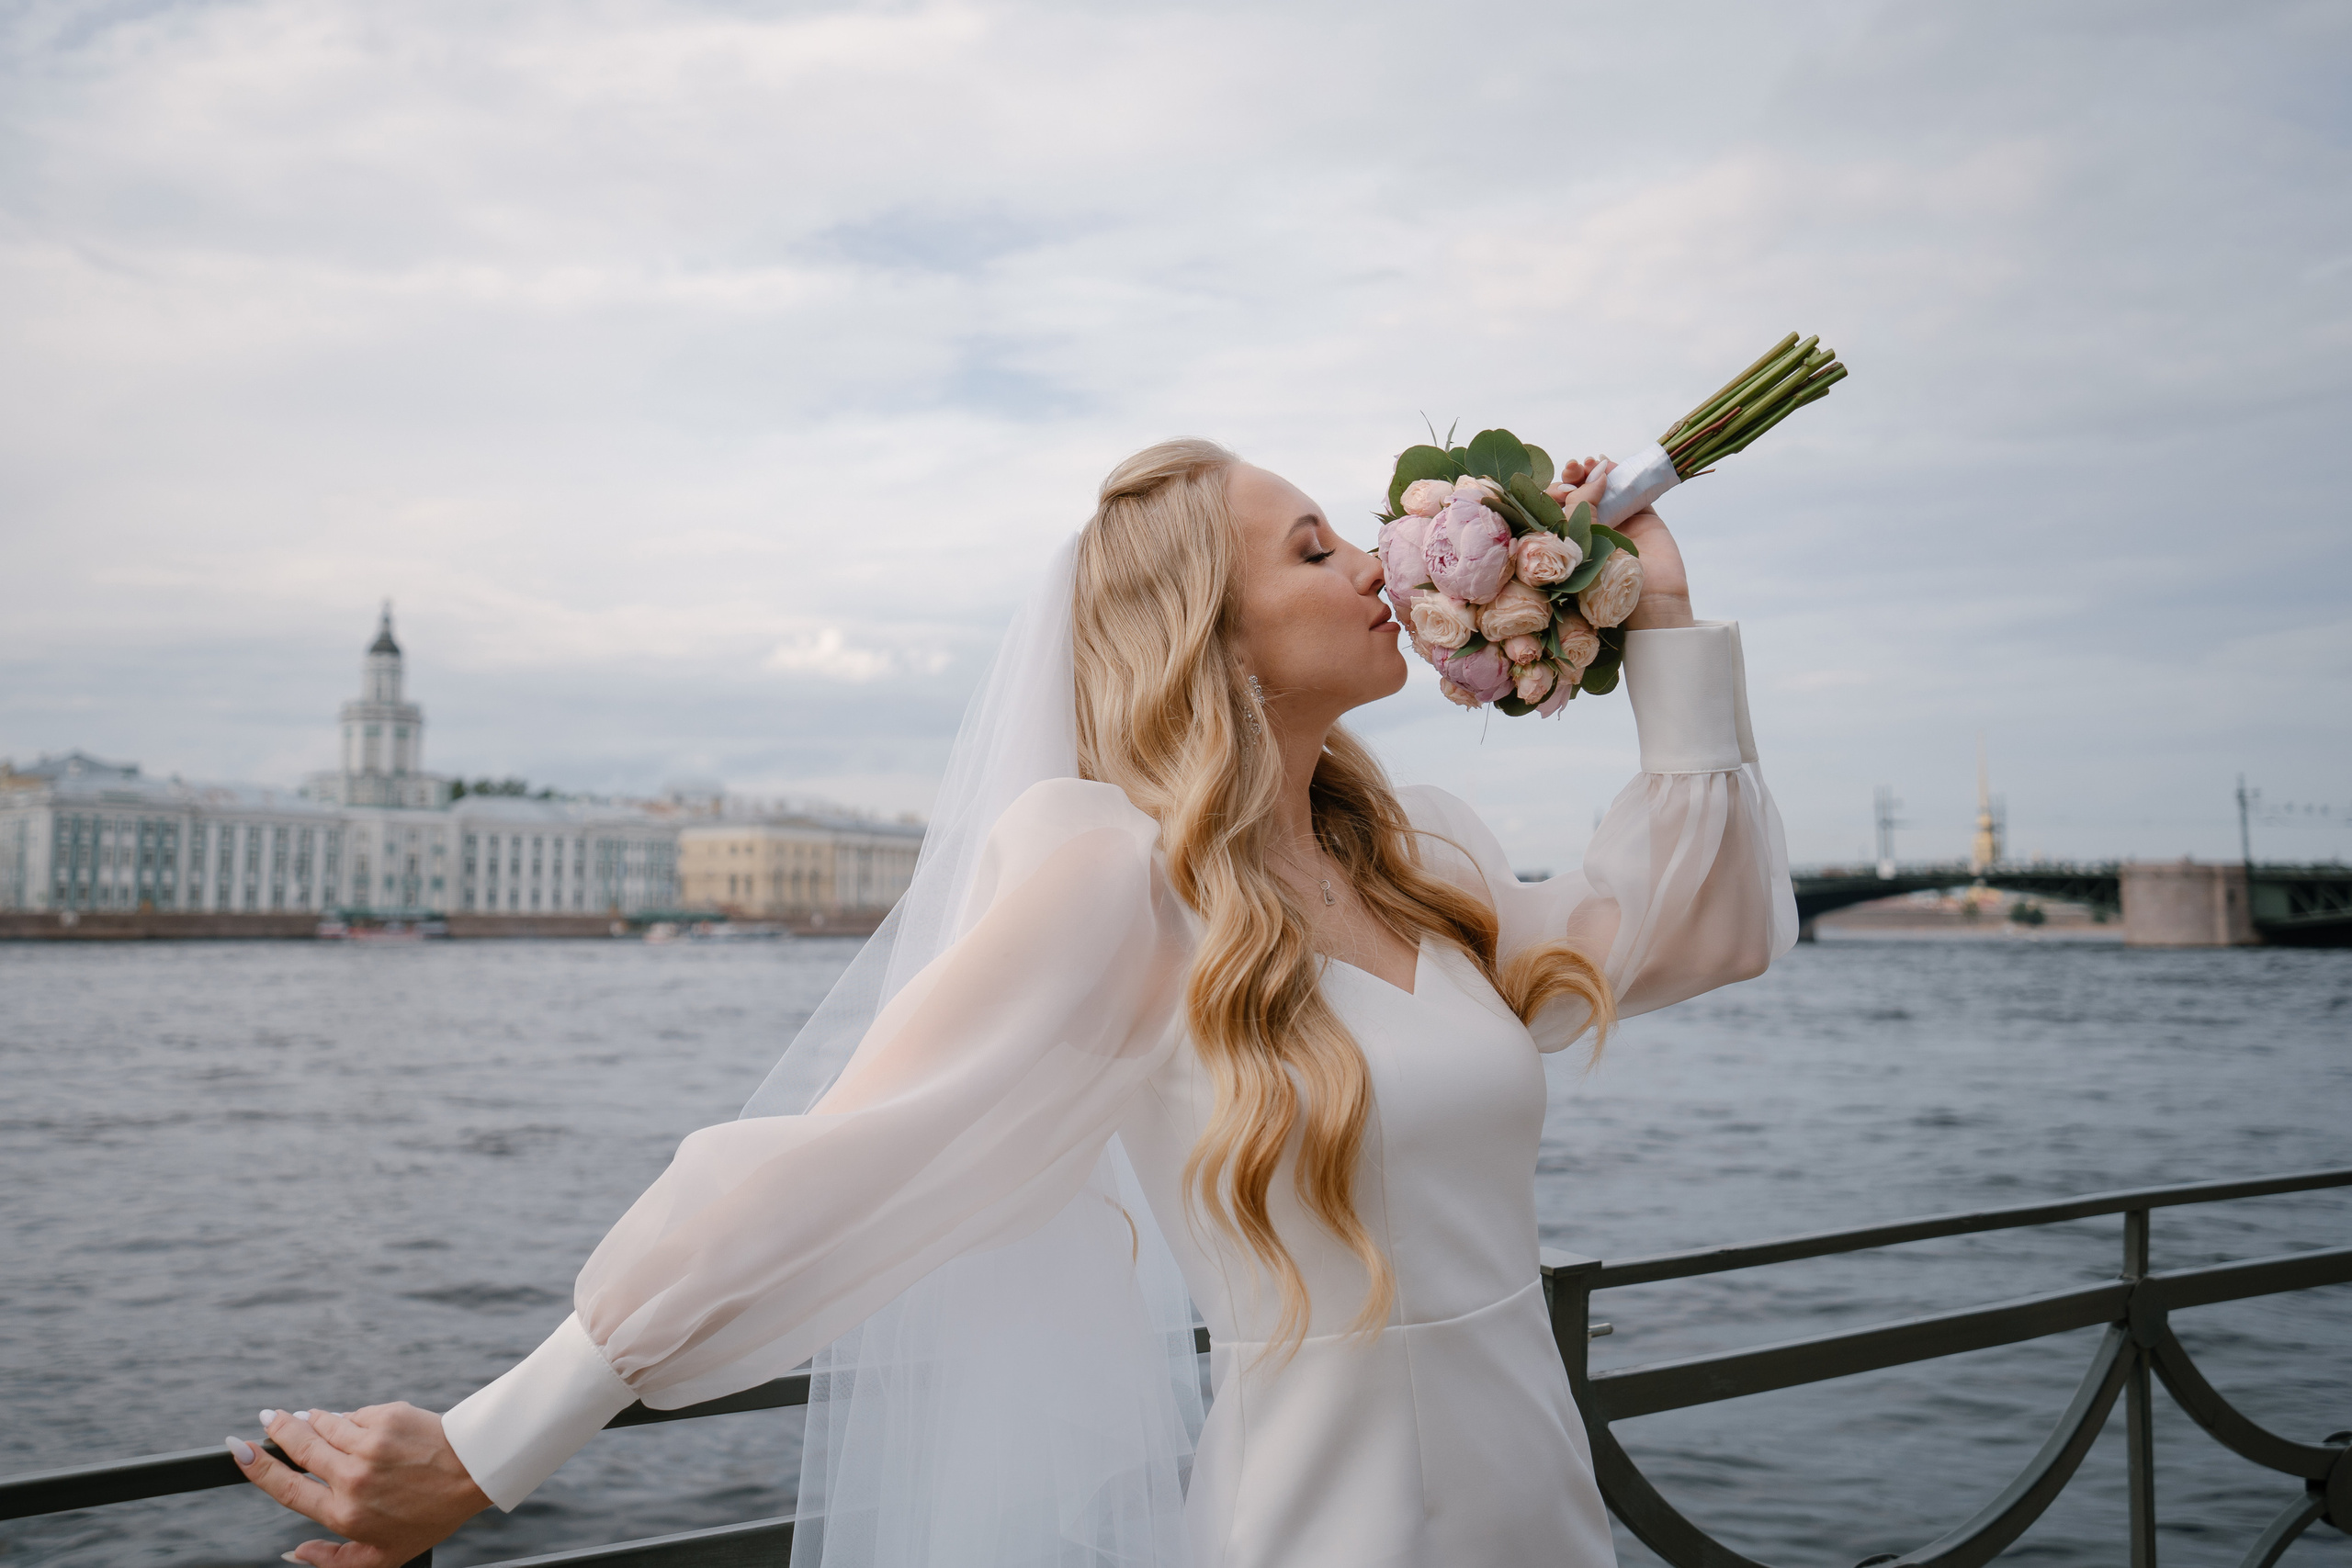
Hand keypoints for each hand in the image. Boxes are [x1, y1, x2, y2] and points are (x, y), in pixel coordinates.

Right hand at [229, 1404, 488, 1566]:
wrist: (476, 1471)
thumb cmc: (430, 1515)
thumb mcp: (383, 1556)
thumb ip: (332, 1560)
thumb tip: (291, 1553)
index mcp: (346, 1512)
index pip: (287, 1488)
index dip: (257, 1468)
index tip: (237, 1450)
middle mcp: (353, 1477)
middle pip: (299, 1446)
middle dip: (278, 1429)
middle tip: (266, 1419)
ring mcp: (370, 1444)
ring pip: (325, 1424)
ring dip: (314, 1420)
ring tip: (306, 1418)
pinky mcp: (388, 1416)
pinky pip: (356, 1415)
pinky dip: (350, 1419)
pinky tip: (354, 1424)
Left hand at [1557, 456, 1691, 628]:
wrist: (1650, 602)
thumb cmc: (1604, 583)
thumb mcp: (1581, 544)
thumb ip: (1581, 507)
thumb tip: (1593, 474)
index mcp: (1567, 543)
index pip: (1552, 510)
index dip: (1552, 493)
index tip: (1560, 490)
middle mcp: (1589, 531)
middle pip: (1576, 494)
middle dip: (1571, 478)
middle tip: (1573, 469)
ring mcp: (1615, 521)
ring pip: (1601, 487)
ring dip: (1591, 471)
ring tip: (1587, 462)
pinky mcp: (1640, 515)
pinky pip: (1628, 488)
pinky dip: (1619, 473)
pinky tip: (1609, 463)